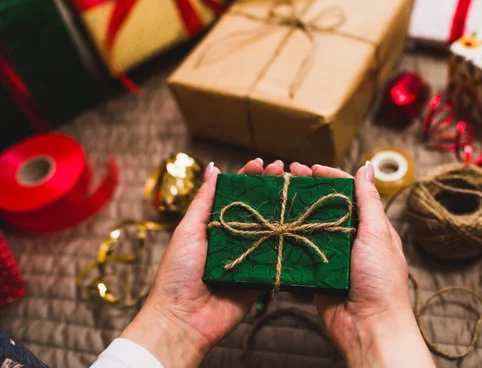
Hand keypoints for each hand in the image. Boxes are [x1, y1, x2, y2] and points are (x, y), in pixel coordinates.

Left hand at [121, 159, 285, 366]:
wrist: (182, 319)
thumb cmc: (178, 272)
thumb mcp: (188, 230)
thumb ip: (204, 200)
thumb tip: (214, 168)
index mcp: (217, 225)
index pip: (237, 195)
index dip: (250, 177)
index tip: (263, 163)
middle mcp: (236, 238)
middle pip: (258, 208)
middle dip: (272, 189)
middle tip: (287, 171)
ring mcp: (250, 257)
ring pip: (272, 230)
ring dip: (285, 211)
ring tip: (297, 190)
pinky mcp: (261, 278)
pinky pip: (278, 259)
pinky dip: (290, 244)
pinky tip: (302, 225)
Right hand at [291, 162, 433, 367]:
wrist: (368, 327)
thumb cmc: (380, 280)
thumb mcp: (377, 235)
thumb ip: (369, 202)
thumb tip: (369, 167)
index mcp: (369, 227)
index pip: (349, 193)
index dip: (330, 178)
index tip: (312, 168)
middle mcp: (350, 238)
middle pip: (326, 206)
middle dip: (308, 189)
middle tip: (287, 174)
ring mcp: (332, 255)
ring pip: (310, 227)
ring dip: (295, 210)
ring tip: (276, 194)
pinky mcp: (316, 273)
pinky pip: (301, 252)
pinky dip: (289, 238)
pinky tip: (275, 224)